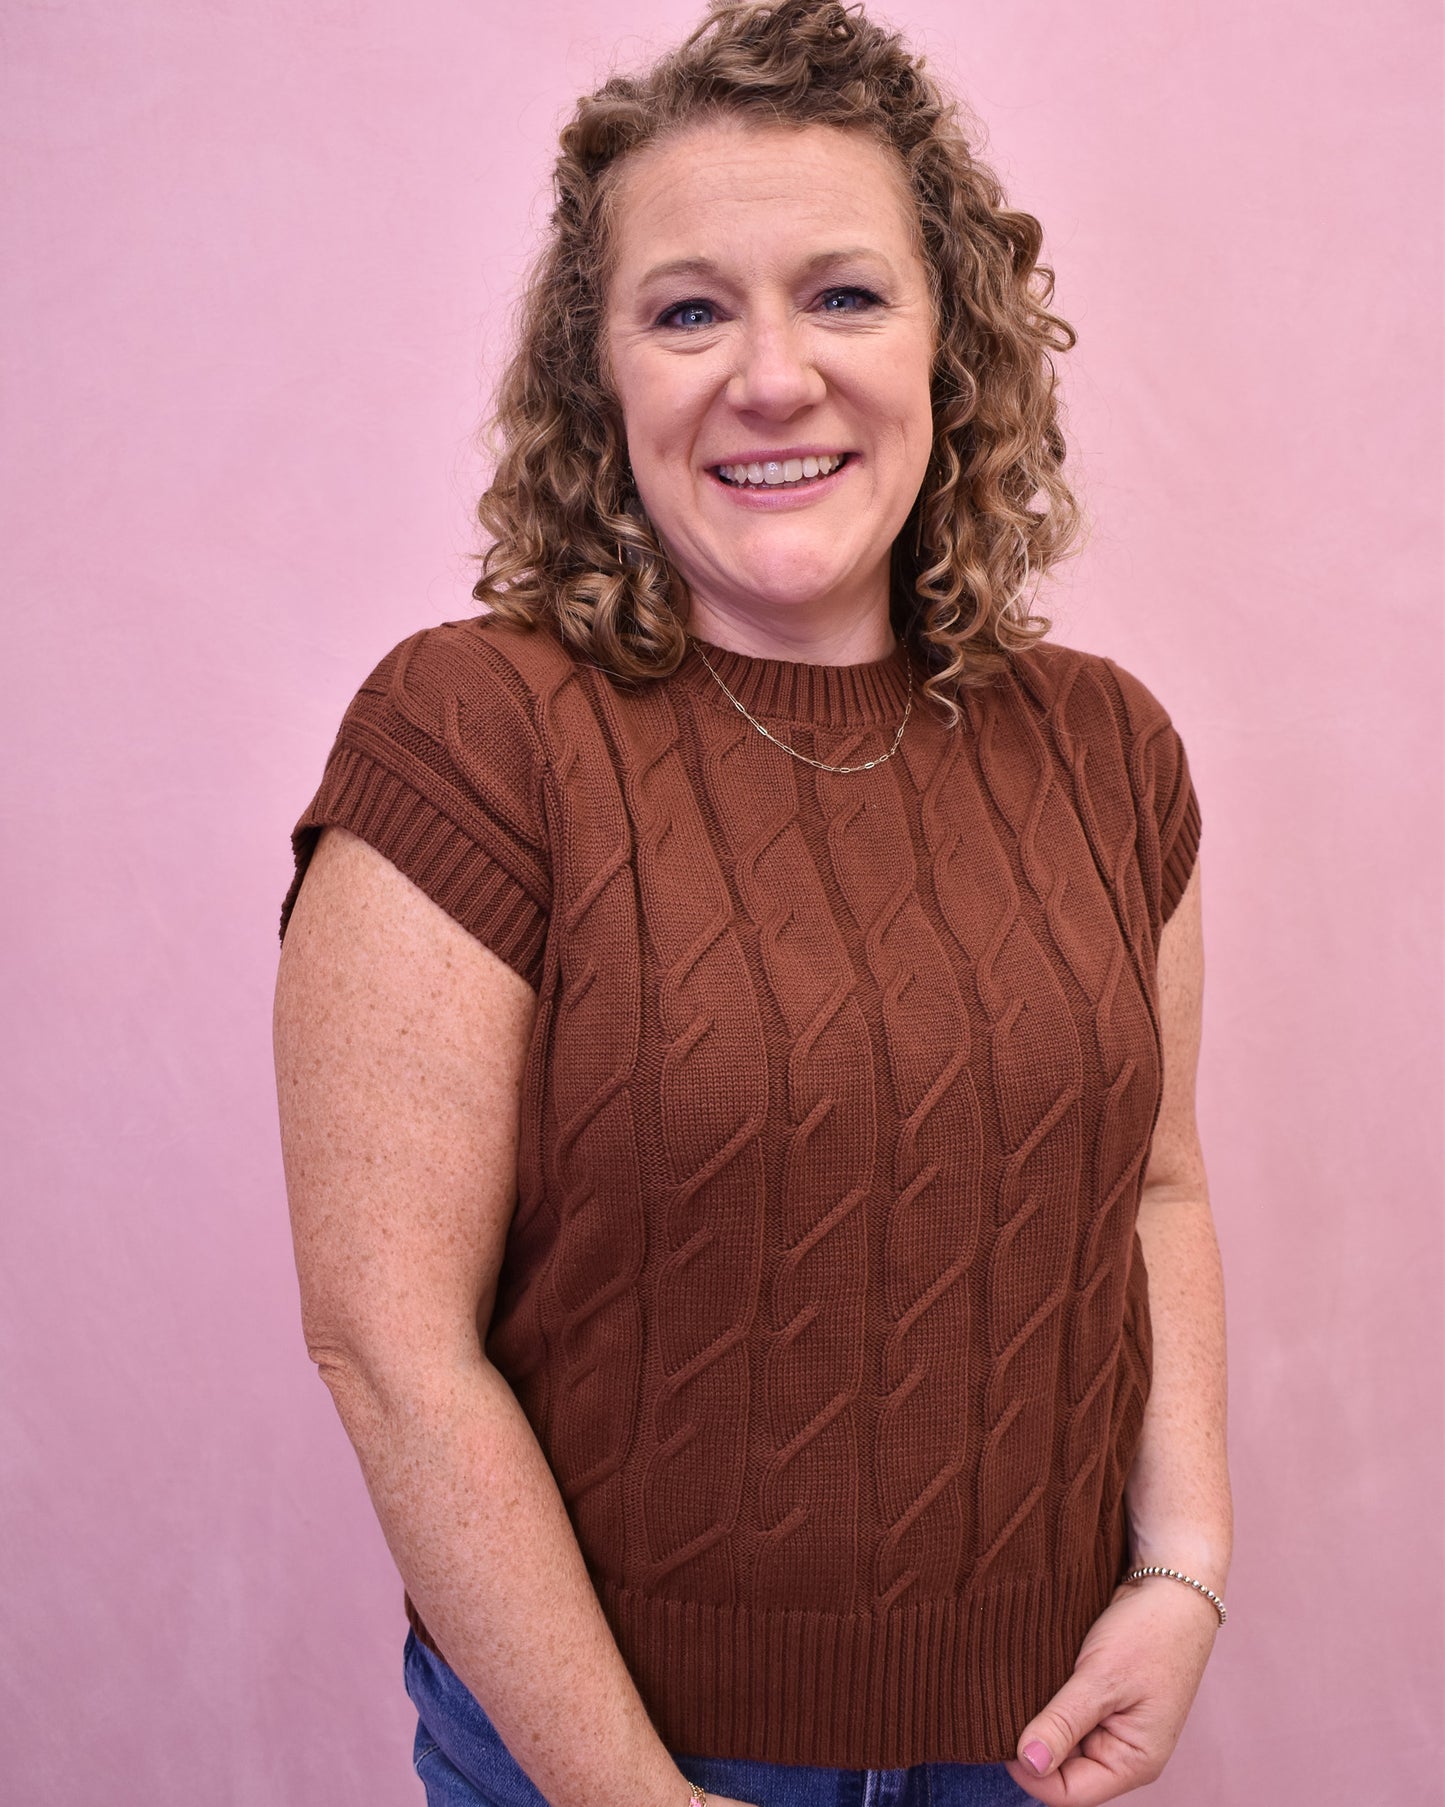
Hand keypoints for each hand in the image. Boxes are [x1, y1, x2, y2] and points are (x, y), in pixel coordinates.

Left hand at [1004, 1577, 1220, 1803]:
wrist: (1171, 1585)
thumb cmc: (1149, 1633)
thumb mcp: (1102, 1678)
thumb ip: (1064, 1723)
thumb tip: (1028, 1762)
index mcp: (1133, 1762)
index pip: (1069, 1793)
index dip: (1031, 1772)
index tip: (1001, 1734)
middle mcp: (1123, 1753)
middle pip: (1063, 1770)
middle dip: (1034, 1745)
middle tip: (1005, 1707)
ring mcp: (1113, 1727)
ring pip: (1063, 1742)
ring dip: (1039, 1722)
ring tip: (1016, 1693)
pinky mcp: (1103, 1703)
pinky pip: (1068, 1718)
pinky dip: (1048, 1704)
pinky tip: (1032, 1683)